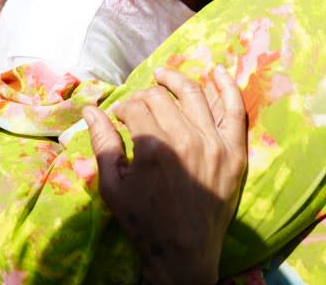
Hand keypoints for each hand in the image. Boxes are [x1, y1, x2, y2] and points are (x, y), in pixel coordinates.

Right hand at [84, 65, 247, 284]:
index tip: (120, 117)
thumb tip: (90, 109)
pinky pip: (235, 110)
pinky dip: (228, 87)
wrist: (184, 253)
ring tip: (164, 75)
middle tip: (138, 106)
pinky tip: (219, 71)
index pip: (136, 107)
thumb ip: (103, 142)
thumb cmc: (144, 222)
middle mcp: (185, 139)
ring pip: (194, 95)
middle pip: (161, 98)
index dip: (123, 108)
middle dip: (144, 96)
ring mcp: (214, 144)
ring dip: (176, 81)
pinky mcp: (234, 152)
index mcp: (153, 147)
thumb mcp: (112, 186)